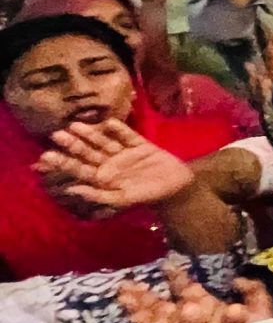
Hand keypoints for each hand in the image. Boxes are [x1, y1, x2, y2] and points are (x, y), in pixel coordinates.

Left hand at [38, 121, 195, 214]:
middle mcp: (110, 163)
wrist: (177, 187)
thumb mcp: (122, 199)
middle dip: (73, 144)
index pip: (79, 169)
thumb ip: (97, 195)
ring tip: (74, 125)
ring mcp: (124, 153)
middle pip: (87, 152)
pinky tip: (109, 122)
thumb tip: (70, 190)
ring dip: (90, 133)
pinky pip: (128, 135)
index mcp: (103, 178)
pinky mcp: (140, 144)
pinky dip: (119, 129)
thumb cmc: (149, 196)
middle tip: (56, 135)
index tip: (45, 156)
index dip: (63, 162)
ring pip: (103, 142)